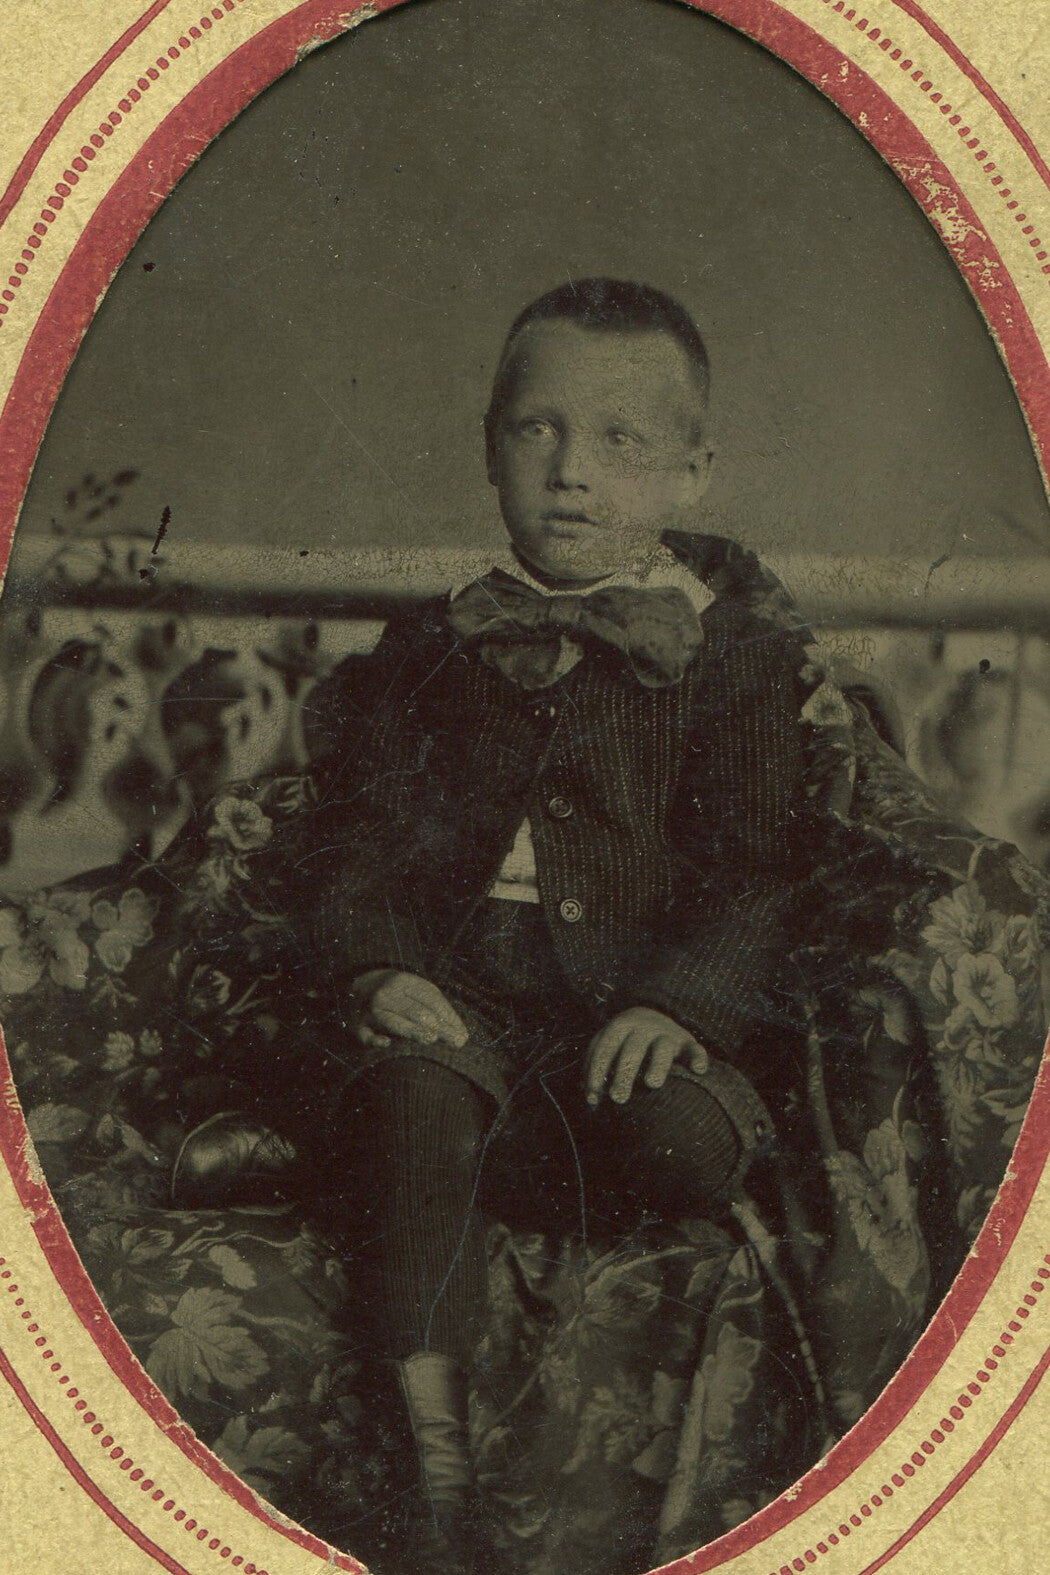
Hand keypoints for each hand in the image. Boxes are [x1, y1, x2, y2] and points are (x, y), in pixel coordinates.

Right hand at [350, 970, 468, 1049]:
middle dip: (439, 1028)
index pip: (431, 1000)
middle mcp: (386, 994)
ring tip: (431, 1039)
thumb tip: (461, 1034)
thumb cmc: (397, 993)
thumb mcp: (415, 991)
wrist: (358, 986)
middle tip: (456, 1043)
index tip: (463, 1035)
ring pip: (393, 1022)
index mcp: (403, 981)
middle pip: (416, 1012)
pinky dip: (374, 1039)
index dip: (449, 1018)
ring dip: (413, 1031)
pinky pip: (365, 1035)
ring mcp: (370, 1010)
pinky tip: (386, 1043)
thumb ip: (437, 1008)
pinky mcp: (357, 1027)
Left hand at [585, 1006, 708, 1106]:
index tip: (592, 1098)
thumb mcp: (611, 1044)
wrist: (659, 1016)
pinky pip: (695, 1050)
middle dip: (624, 1074)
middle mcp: (644, 1027)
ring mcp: (668, 1034)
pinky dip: (698, 1058)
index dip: (596, 1072)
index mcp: (620, 1025)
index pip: (604, 1048)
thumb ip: (597, 1065)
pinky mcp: (688, 1043)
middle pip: (632, 1051)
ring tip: (652, 1084)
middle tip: (618, 1098)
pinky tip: (698, 1070)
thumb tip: (589, 1097)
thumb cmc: (628, 1041)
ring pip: (663, 1049)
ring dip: (657, 1066)